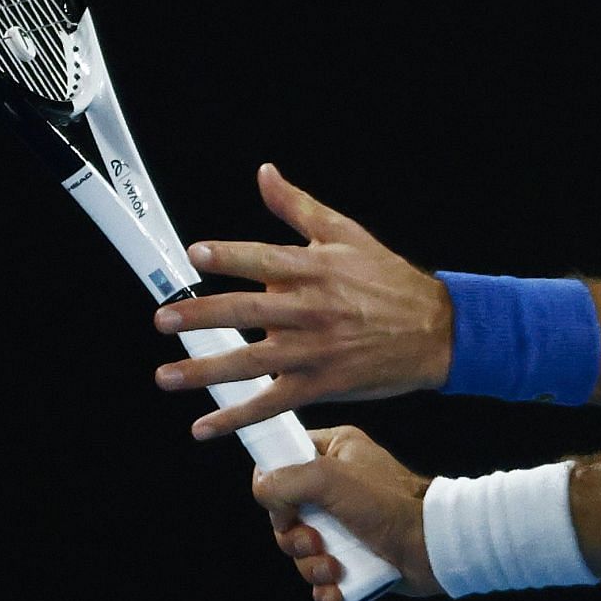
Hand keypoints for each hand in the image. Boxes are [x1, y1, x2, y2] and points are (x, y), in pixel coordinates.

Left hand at [153, 163, 453, 435]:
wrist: (436, 331)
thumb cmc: (390, 281)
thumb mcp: (347, 234)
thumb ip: (298, 207)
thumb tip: (264, 174)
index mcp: (316, 269)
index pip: (264, 259)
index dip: (229, 256)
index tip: (195, 254)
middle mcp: (311, 310)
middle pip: (248, 313)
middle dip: (202, 316)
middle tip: (164, 320)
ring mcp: (315, 351)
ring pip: (251, 363)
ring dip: (205, 371)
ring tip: (166, 375)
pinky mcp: (321, 384)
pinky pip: (271, 403)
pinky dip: (236, 417)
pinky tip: (204, 426)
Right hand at [253, 425, 441, 600]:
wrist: (433, 547)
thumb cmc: (388, 504)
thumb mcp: (328, 479)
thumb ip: (285, 480)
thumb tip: (262, 490)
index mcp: (334, 452)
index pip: (284, 459)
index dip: (275, 485)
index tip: (284, 504)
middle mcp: (338, 486)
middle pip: (286, 515)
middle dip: (293, 538)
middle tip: (315, 541)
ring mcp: (346, 524)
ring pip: (303, 551)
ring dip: (311, 567)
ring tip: (334, 568)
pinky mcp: (356, 559)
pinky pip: (323, 579)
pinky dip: (327, 589)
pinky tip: (339, 590)